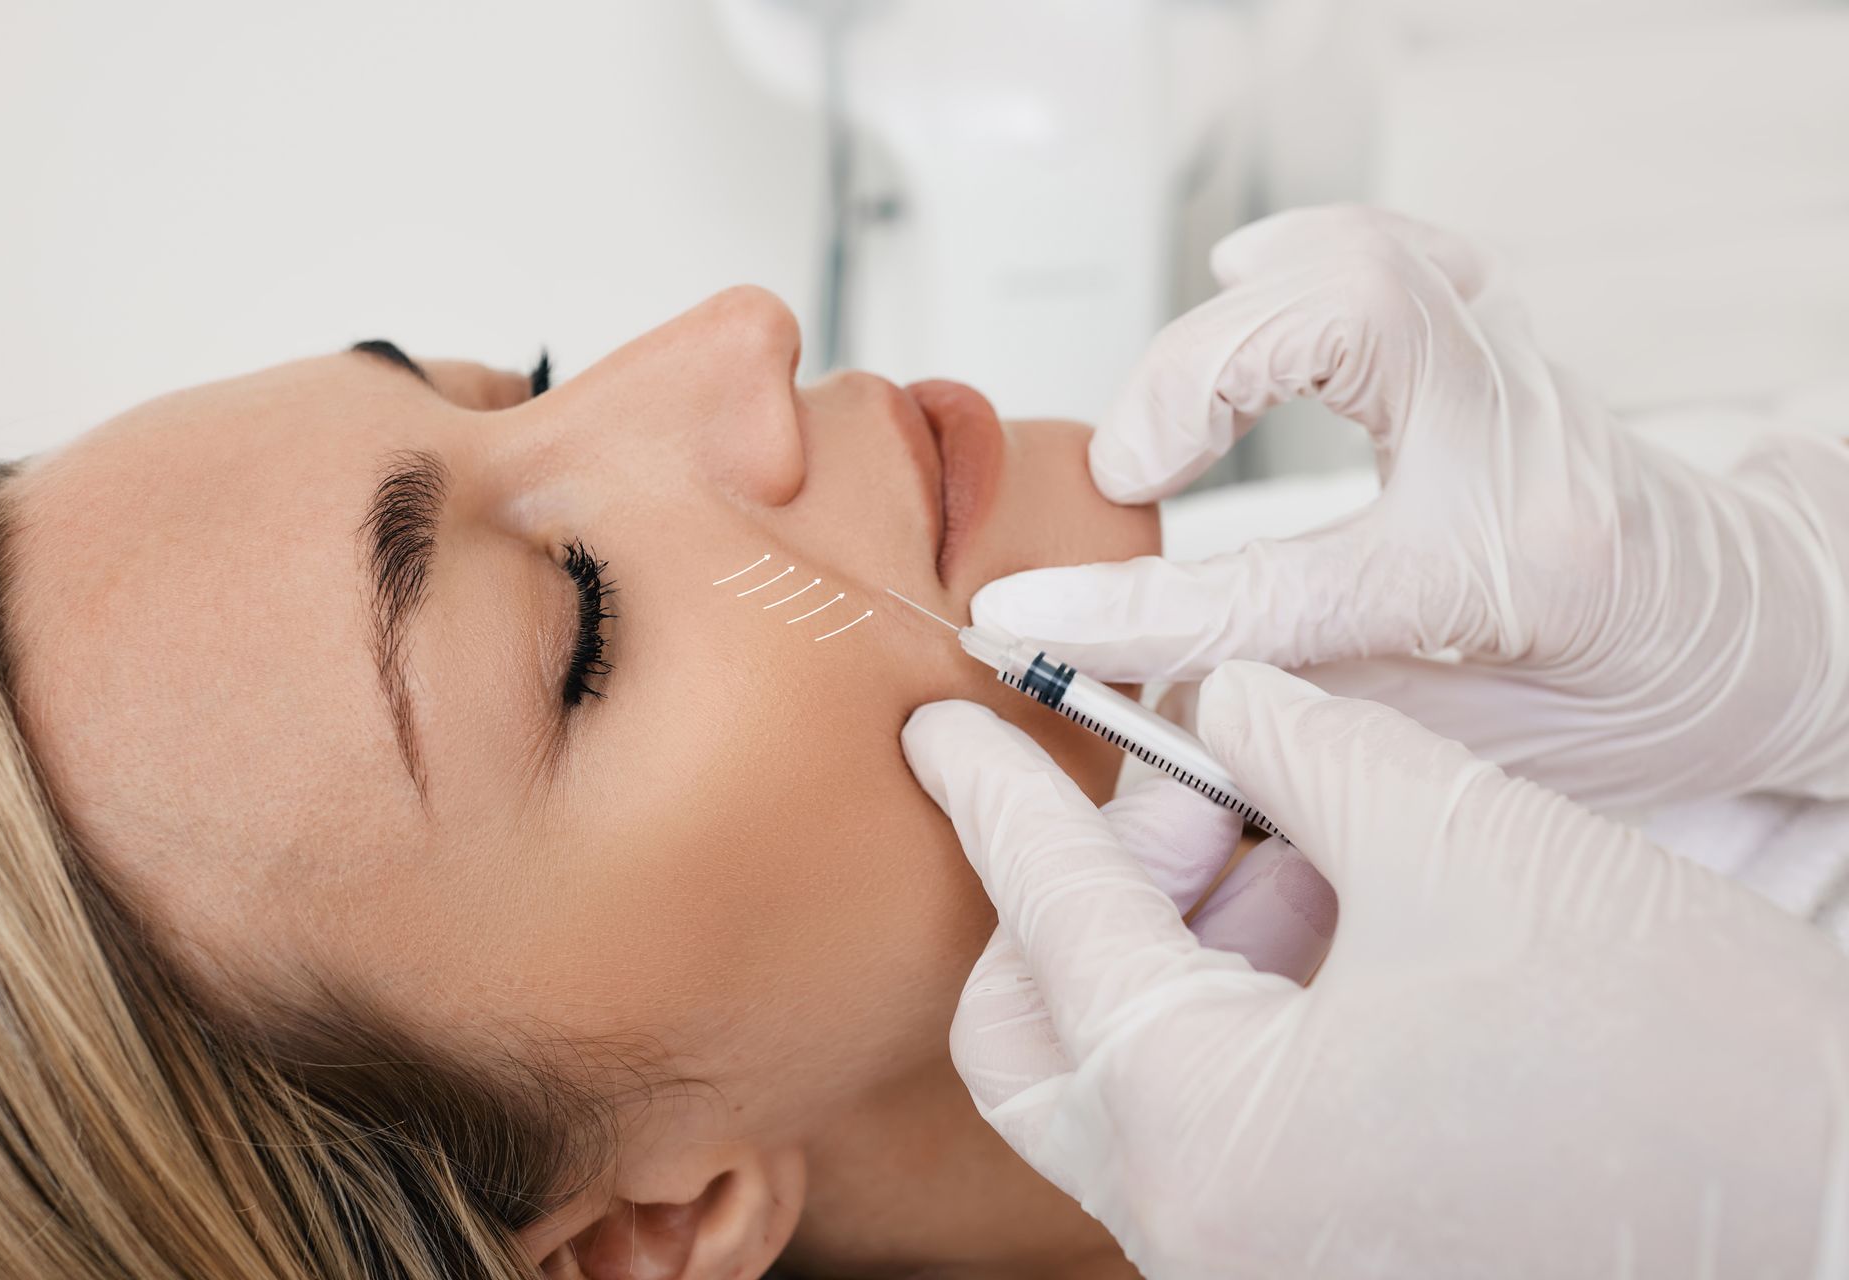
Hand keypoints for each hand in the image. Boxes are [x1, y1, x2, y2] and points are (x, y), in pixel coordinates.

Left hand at [903, 666, 1848, 1278]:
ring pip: (1130, 1072)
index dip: (997, 803)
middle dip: (1080, 892)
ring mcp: (1258, 1259)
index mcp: (1206, 1134)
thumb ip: (1294, 745)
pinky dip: (1238, 1001)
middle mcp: (1202, 1229)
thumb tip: (1213, 696)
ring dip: (1177, 936)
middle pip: (1042, 1032)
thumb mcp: (1460, 842)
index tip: (946, 734)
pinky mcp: (1321, 1252)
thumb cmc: (1693, 1061)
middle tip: (1166, 790)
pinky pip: (1216, 1114)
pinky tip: (1319, 908)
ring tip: (1272, 828)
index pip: (1049, 927)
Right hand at [971, 206, 1848, 810]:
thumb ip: (1300, 710)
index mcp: (1507, 573)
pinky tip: (1248, 281)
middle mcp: (1522, 447)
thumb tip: (1135, 675)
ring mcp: (1521, 373)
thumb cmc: (1621, 714)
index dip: (1122, 607)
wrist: (1750, 639)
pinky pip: (1403, 244)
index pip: (1277, 585)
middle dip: (1197, 375)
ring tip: (1171, 409)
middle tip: (1131, 469)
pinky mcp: (1509, 336)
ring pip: (1366, 262)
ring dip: (1236, 319)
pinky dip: (1303, 253)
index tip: (1016, 612)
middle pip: (1349, 324)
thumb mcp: (1457, 760)